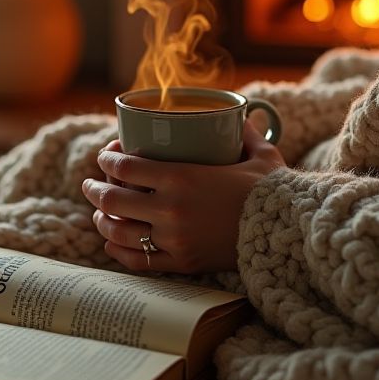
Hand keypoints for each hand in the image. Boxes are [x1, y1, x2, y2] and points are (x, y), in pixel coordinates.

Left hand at [81, 121, 285, 273]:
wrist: (288, 234)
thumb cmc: (272, 190)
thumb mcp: (258, 154)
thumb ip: (243, 134)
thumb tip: (241, 117)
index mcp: (181, 177)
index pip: (124, 166)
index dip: (106, 159)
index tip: (105, 156)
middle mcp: (170, 208)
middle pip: (112, 198)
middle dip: (93, 189)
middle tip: (90, 184)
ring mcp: (173, 239)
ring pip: (118, 231)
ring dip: (100, 219)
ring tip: (98, 212)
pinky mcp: (182, 263)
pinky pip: (137, 260)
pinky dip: (117, 251)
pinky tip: (111, 242)